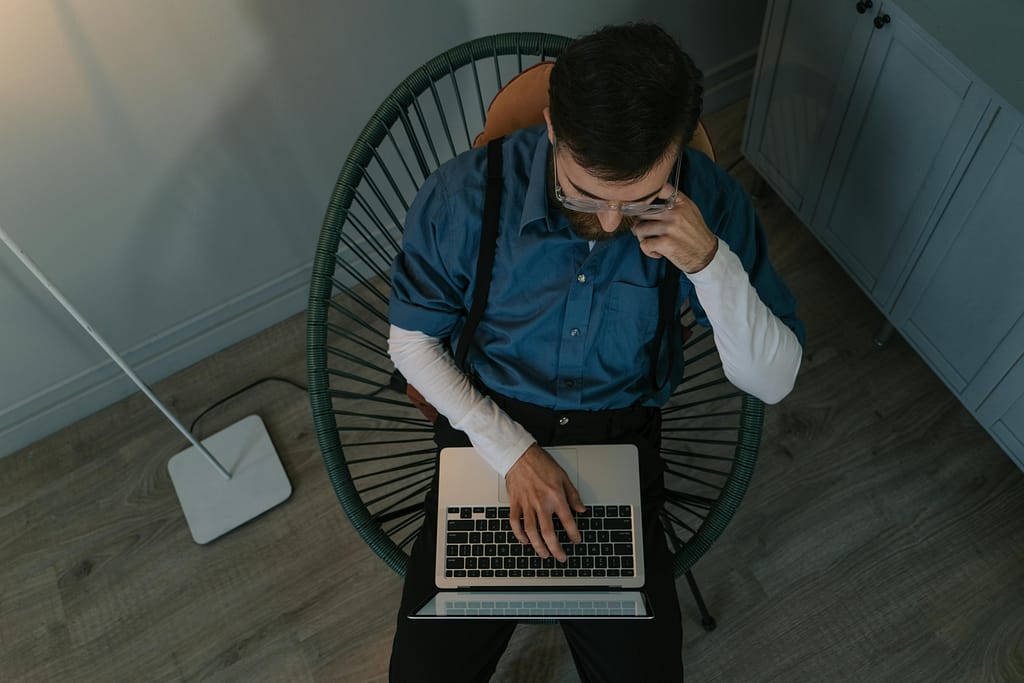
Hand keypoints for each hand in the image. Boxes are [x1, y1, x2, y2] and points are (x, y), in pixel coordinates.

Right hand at [504, 443, 584, 561]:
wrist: (520, 455)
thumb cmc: (541, 464)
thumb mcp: (563, 477)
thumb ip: (573, 495)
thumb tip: (581, 509)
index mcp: (555, 497)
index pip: (568, 521)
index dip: (574, 534)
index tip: (576, 541)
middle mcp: (541, 503)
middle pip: (548, 533)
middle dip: (556, 549)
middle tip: (561, 557)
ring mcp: (526, 505)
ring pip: (531, 532)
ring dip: (538, 546)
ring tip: (544, 554)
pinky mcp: (515, 503)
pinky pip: (516, 523)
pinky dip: (520, 535)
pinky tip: (525, 541)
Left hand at [632, 183, 718, 273]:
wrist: (706, 255)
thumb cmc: (695, 234)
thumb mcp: (690, 211)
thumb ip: (674, 201)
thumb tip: (651, 196)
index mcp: (680, 204)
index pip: (659, 190)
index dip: (646, 198)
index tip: (644, 206)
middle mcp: (674, 214)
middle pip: (642, 212)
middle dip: (640, 223)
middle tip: (647, 231)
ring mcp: (669, 228)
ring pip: (639, 229)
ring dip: (643, 238)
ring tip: (653, 242)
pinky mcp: (665, 243)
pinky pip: (644, 244)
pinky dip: (648, 251)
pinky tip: (658, 251)